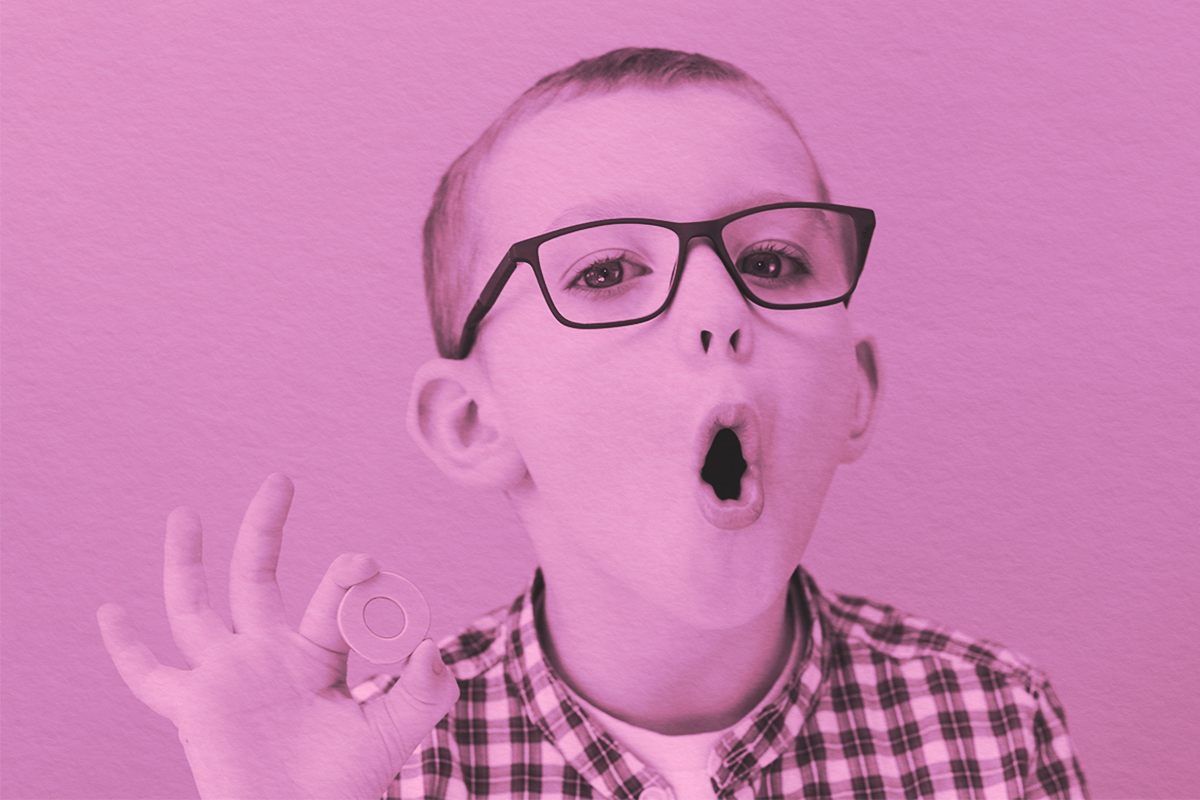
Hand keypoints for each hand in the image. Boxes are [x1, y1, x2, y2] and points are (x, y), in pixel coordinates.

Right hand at [97, 474, 458, 798]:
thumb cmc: (349, 781)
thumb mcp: (396, 730)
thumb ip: (423, 691)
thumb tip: (429, 648)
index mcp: (317, 651)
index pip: (332, 594)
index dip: (351, 574)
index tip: (366, 564)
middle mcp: (267, 653)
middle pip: (256, 575)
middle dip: (265, 527)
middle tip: (279, 479)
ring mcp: (226, 675)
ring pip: (195, 607)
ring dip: (185, 562)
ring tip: (184, 514)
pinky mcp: (194, 706)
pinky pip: (148, 676)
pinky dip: (125, 648)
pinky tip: (109, 610)